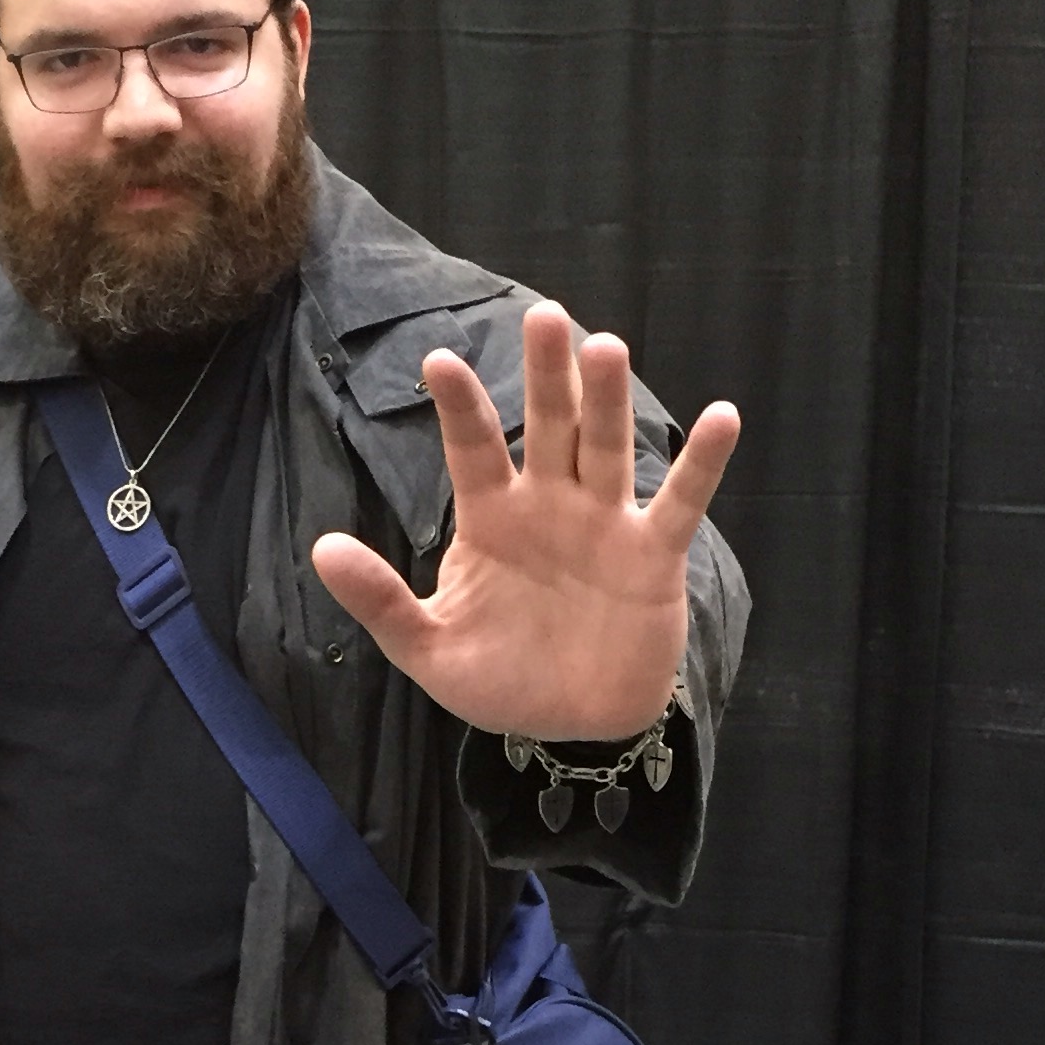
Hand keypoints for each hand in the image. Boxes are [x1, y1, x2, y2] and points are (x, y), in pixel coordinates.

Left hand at [309, 300, 738, 738]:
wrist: (574, 727)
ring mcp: (605, 523)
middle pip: (548, 426)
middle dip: (546, 375)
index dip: (459, 408)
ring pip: (607, 448)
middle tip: (543, 317)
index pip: (473, 450)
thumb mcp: (428, 649)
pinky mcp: (654, 555)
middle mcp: (550, 504)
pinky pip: (682, 503)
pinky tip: (723, 417)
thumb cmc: (502, 681)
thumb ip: (380, 601)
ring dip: (608, 401)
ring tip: (606, 348)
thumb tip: (320, 549)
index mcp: (491, 518)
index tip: (438, 362)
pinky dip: (703, 464)